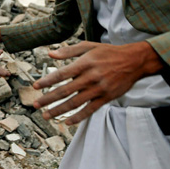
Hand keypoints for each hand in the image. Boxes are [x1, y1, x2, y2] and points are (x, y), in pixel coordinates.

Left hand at [32, 41, 163, 124]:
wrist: (134, 61)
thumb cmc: (108, 52)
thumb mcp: (89, 46)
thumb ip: (69, 51)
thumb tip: (50, 54)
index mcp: (84, 63)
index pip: (61, 74)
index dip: (47, 81)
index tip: (35, 87)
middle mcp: (90, 77)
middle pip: (65, 91)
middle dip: (48, 99)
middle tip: (36, 105)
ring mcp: (98, 89)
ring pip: (75, 103)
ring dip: (59, 110)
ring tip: (46, 115)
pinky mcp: (106, 98)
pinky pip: (90, 110)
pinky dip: (78, 117)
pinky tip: (67, 122)